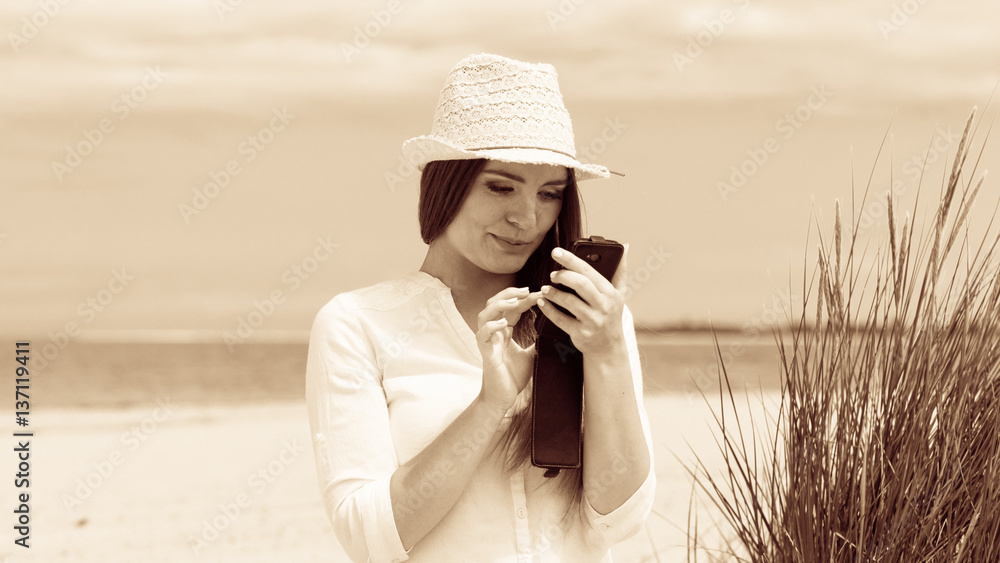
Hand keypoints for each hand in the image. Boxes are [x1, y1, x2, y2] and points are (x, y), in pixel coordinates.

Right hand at [476, 286, 542, 411]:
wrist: (502, 398)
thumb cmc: (513, 377)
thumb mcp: (531, 355)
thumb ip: (537, 342)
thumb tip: (554, 333)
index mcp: (504, 331)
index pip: (512, 307)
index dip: (524, 298)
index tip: (540, 294)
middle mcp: (494, 333)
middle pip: (494, 303)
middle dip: (510, 294)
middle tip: (527, 291)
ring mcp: (488, 342)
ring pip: (484, 314)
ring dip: (499, 305)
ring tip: (515, 302)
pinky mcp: (485, 353)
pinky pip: (482, 334)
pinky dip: (492, 326)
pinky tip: (504, 323)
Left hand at [536, 244, 628, 356]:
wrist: (608, 348)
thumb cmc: (610, 316)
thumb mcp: (619, 295)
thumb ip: (619, 272)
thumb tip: (623, 249)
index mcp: (610, 293)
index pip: (589, 272)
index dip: (571, 260)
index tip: (557, 252)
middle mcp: (603, 306)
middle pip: (581, 284)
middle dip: (563, 275)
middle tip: (552, 274)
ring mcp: (592, 321)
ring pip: (569, 302)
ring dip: (554, 293)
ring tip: (545, 288)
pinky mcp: (581, 334)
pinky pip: (561, 320)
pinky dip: (549, 310)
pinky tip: (542, 302)